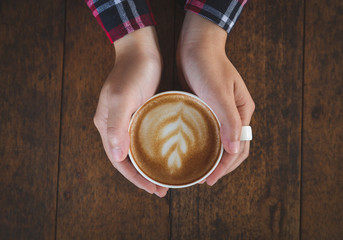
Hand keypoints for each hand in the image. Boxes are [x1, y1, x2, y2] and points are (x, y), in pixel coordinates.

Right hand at [93, 27, 167, 196]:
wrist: (140, 49)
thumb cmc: (133, 71)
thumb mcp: (124, 98)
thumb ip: (118, 126)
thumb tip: (117, 156)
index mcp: (107, 125)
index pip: (118, 160)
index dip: (135, 177)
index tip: (152, 188)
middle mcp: (114, 125)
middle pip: (126, 158)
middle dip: (142, 176)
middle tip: (161, 188)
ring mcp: (125, 119)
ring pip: (135, 150)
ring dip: (147, 165)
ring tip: (163, 177)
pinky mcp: (137, 113)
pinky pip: (142, 138)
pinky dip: (151, 150)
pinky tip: (163, 154)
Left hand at [177, 12, 254, 185]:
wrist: (195, 45)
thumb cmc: (207, 66)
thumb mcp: (219, 94)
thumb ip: (229, 121)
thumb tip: (235, 150)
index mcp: (242, 112)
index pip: (240, 147)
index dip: (226, 166)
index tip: (210, 179)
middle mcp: (234, 114)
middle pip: (233, 148)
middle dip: (221, 166)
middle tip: (204, 180)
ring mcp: (221, 112)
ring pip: (220, 142)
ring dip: (212, 158)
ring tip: (198, 170)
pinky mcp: (208, 108)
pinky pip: (209, 131)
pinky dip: (204, 145)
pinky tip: (192, 151)